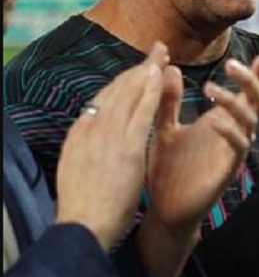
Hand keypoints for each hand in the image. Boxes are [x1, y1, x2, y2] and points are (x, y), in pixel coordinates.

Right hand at [55, 43, 167, 250]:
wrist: (83, 226)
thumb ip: (88, 147)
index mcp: (79, 135)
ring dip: (146, 70)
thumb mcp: (79, 168)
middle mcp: (91, 129)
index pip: (103, 99)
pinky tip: (162, 75)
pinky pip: (141, 109)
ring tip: (161, 55)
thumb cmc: (85, 206)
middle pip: (116, 89)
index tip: (138, 69)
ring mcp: (107, 135)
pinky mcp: (126, 145)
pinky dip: (151, 89)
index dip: (123, 82)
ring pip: (128, 92)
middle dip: (137, 68)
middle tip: (156, 50)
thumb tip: (96, 134)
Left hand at [143, 55, 258, 237]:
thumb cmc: (167, 169)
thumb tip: (169, 67)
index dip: (254, 76)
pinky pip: (238, 148)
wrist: (164, 209)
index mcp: (222, 122)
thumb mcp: (163, 127)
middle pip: (257, 102)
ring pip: (250, 121)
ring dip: (234, 102)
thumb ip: (168, 100)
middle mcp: (233, 134)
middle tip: (231, 64)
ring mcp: (233, 152)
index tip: (258, 56)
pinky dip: (230, 132)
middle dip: (249, 81)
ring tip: (209, 88)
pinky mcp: (228, 171)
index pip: (245, 94)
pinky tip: (214, 121)